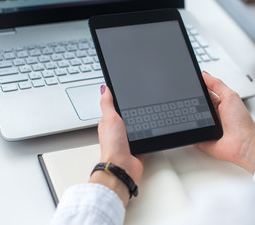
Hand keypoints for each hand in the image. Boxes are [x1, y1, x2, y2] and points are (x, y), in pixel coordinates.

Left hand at [90, 85, 142, 205]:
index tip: (125, 92)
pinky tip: (149, 132)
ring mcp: (127, 140)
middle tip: (139, 105)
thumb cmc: (113, 146)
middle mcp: (118, 131)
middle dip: (133, 112)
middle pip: (127, 116)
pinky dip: (148, 135)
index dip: (119, 100)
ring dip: (141, 124)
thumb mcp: (109, 118)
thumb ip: (107, 103)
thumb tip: (104, 89)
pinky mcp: (137, 146)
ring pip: (137, 126)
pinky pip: (145, 137)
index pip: (114, 108)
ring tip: (146, 117)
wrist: (123, 166)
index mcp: (109, 123)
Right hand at [196, 72, 254, 173]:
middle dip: (189, 101)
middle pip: (194, 104)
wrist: (244, 144)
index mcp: (217, 102)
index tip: (187, 82)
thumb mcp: (230, 96)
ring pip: (190, 117)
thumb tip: (204, 74)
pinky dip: (187, 129)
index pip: (203, 92)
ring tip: (192, 113)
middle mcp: (210, 114)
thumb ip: (217, 84)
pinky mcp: (200, 137)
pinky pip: (189, 132)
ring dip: (188, 115)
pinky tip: (187, 126)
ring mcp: (205, 126)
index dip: (195, 87)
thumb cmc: (242, 122)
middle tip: (189, 99)